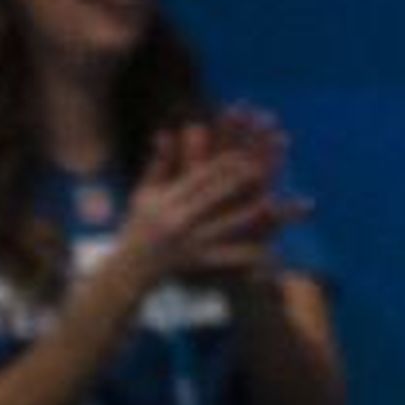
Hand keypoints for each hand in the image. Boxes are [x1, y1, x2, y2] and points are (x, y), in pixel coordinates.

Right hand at [118, 120, 294, 288]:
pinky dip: (250, 255)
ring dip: (254, 214)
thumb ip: (159, 164)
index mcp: (167, 201)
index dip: (226, 163)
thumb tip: (165, 132)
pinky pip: (229, 257)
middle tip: (270, 165)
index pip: (201, 177)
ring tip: (278, 200)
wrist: (127, 272)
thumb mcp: (144, 193)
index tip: (248, 149)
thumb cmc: (138, 225)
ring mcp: (191, 243)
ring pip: (228, 226)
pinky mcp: (201, 262)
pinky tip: (274, 249)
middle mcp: (179, 221)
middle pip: (218, 196)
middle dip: (243, 180)